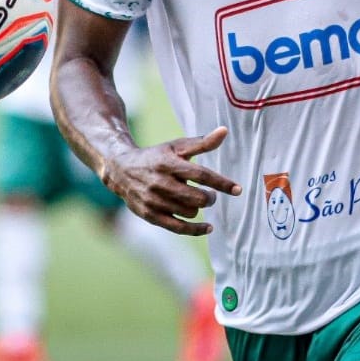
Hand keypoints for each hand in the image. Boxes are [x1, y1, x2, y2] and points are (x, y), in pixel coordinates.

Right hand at [100, 126, 241, 235]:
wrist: (122, 169)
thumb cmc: (157, 156)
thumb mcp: (177, 146)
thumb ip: (202, 142)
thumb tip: (224, 131)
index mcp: (168, 163)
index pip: (200, 175)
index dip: (221, 183)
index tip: (238, 190)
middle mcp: (160, 183)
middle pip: (196, 197)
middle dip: (210, 197)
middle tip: (211, 194)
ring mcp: (154, 201)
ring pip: (189, 212)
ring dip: (199, 208)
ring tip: (197, 200)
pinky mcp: (150, 215)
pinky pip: (178, 228)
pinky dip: (195, 230)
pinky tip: (207, 228)